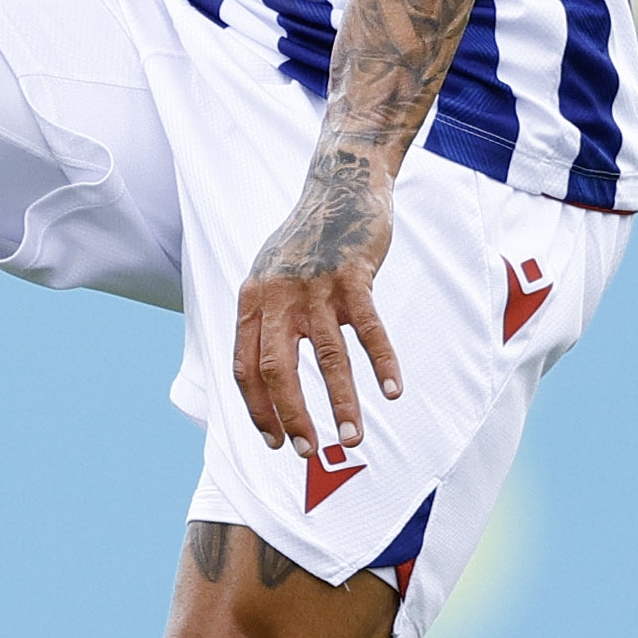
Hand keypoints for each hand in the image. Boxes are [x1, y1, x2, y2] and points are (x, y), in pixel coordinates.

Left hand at [231, 143, 402, 453]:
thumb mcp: (268, 274)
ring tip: (353, 439)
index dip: (258, 409)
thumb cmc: (306, 239)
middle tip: (310, 454)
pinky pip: (369, 328)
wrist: (341, 184)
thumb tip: (263, 375)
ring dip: (341, 403)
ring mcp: (315, 284)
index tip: (276, 442)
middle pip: (277, 370)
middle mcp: (276, 295)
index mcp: (251, 300)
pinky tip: (393, 392)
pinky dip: (383, 363)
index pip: (244, 367)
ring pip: (328, 356)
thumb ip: (265, 318)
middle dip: (293, 417)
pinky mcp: (353, 274)